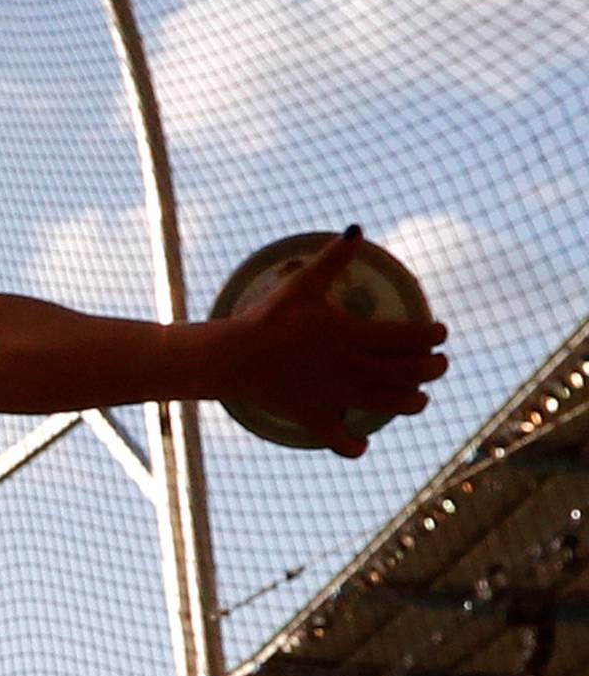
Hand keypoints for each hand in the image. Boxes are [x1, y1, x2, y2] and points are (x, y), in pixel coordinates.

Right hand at [220, 231, 447, 457]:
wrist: (234, 358)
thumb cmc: (267, 318)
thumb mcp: (302, 284)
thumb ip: (333, 259)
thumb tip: (356, 229)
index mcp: (355, 335)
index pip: (411, 336)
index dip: (433, 335)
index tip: (440, 334)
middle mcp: (354, 369)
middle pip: (410, 372)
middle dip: (434, 369)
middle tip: (439, 365)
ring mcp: (336, 396)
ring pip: (389, 406)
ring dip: (412, 403)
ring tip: (418, 398)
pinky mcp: (315, 418)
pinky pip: (340, 440)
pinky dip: (353, 446)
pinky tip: (360, 444)